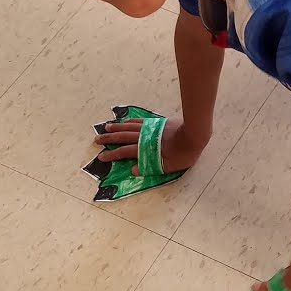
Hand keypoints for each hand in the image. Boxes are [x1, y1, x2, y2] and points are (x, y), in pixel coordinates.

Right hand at [94, 117, 208, 174]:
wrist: (194, 135)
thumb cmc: (183, 153)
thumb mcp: (168, 166)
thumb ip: (150, 168)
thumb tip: (133, 169)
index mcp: (145, 149)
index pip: (124, 152)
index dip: (112, 155)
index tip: (101, 157)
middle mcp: (144, 137)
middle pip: (122, 137)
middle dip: (109, 139)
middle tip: (96, 139)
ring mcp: (149, 129)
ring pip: (128, 127)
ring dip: (116, 128)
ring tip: (105, 128)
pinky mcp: (156, 123)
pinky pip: (139, 122)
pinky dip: (130, 122)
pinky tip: (124, 122)